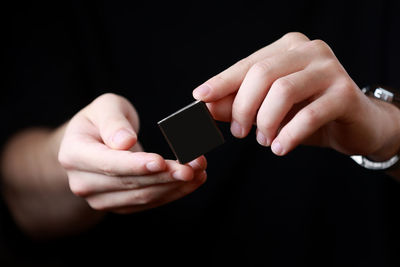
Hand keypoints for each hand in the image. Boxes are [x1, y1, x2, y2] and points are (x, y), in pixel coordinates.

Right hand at [59, 93, 206, 213]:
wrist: (91, 144)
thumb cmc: (101, 120)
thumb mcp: (105, 107)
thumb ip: (113, 122)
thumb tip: (124, 142)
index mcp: (74, 154)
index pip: (109, 164)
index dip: (136, 164)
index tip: (161, 160)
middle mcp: (83, 182)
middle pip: (130, 183)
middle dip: (165, 175)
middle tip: (193, 166)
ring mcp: (100, 198)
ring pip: (142, 196)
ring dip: (174, 185)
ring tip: (199, 171)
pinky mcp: (119, 205)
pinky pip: (148, 203)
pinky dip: (173, 192)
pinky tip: (192, 181)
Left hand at [193, 32, 399, 159]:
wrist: (356, 125)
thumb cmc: (308, 114)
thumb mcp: (269, 109)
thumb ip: (238, 105)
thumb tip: (206, 108)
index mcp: (287, 48)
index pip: (248, 64)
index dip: (222, 82)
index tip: (200, 98)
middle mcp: (309, 51)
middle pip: (262, 74)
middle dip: (243, 106)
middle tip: (239, 133)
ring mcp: (330, 69)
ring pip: (283, 91)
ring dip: (266, 122)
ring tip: (264, 140)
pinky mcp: (346, 93)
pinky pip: (309, 114)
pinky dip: (289, 135)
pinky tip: (280, 148)